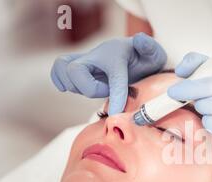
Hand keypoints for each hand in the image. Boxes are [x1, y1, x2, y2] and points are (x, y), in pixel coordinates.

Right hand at [51, 33, 166, 114]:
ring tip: (95, 89)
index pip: (113, 75)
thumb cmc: (144, 57)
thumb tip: (139, 39)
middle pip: (74, 70)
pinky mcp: (76, 69)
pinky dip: (62, 82)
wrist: (136, 55)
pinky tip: (77, 87)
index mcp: (116, 53)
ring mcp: (84, 61)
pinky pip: (58, 72)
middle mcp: (95, 55)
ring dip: (78, 88)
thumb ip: (149, 47)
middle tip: (106, 91)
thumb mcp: (153, 53)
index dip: (115, 94)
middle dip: (89, 88)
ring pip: (65, 73)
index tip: (118, 112)